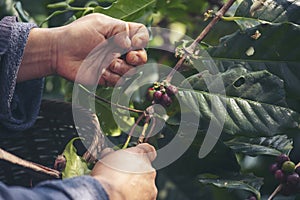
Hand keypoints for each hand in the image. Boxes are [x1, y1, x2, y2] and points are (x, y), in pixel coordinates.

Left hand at [18, 13, 148, 84]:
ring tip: (107, 63)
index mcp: (120, 35)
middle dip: (138, 58)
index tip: (133, 42)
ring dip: (122, 68)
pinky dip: (112, 77)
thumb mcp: (99, 24)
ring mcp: (115, 65)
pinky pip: (119, 82)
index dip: (142, 40)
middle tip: (129, 57)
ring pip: (132, 72)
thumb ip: (119, 30)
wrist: (59, 53)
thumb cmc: (77, 35)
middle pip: (141, 57)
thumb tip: (130, 44)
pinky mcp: (108, 78)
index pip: (141, 36)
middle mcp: (120, 51)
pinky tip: (101, 72)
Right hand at [91, 143, 156, 199]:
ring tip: (122, 189)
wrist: (108, 196)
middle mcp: (148, 170)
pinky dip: (137, 196)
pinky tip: (125, 197)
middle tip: (122, 176)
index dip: (141, 154)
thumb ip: (112, 155)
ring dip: (137, 185)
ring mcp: (150, 186)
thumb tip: (109, 154)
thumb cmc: (107, 178)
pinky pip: (144, 196)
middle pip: (145, 168)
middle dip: (135, 172)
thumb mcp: (105, 159)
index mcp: (139, 156)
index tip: (136, 156)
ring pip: (145, 183)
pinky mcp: (149, 199)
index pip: (147, 149)